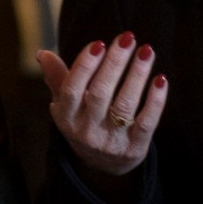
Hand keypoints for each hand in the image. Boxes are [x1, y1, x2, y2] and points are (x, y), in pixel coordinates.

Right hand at [37, 31, 167, 177]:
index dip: (84, 66)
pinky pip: (147, 122)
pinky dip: (155, 101)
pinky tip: (160, 79)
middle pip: (100, 93)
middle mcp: (86, 131)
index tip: (99, 43)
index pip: (72, 89)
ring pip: (125, 105)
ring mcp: (111, 142)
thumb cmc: (83, 121)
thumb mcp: (65, 105)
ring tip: (146, 51)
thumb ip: (57, 78)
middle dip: (115, 63)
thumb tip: (42, 53)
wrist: (102, 165)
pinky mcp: (135, 148)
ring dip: (137, 75)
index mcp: (66, 117)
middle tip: (127, 38)